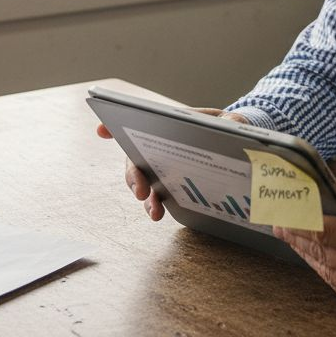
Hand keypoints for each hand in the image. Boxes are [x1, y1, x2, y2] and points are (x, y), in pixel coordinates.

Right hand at [95, 107, 248, 220]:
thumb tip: (231, 127)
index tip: (102, 129)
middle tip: (140, 190)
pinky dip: (153, 205)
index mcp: (168, 126)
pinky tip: (159, 214)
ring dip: (144, 197)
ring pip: (143, 182)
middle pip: (136, 160)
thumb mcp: (232, 122)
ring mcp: (162, 168)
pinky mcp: (171, 186)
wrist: (234, 147)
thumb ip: (231, 123)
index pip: (138, 125)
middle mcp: (159, 147)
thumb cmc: (226, 129)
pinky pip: (157, 196)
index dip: (116, 127)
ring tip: (154, 211)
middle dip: (133, 175)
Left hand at [273, 175, 335, 316]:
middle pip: (322, 252)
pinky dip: (327, 271)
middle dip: (297, 236)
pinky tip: (317, 257)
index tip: (282, 212)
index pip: (324, 232)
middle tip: (279, 223)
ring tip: (293, 238)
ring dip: (308, 254)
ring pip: (328, 272)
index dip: (299, 222)